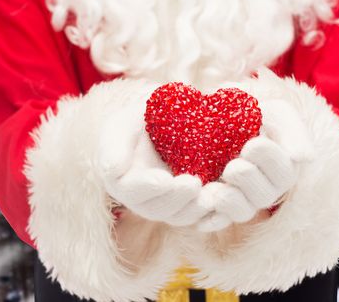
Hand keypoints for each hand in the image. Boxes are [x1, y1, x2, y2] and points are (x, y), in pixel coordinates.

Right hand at [98, 107, 209, 226]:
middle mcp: (144, 200)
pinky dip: (213, 215)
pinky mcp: (190, 204)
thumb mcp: (121, 126)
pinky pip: (201, 217)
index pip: (132, 191)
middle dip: (176, 199)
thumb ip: (114, 147)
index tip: (164, 179)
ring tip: (213, 194)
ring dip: (196, 209)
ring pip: (180, 217)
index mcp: (124, 183)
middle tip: (194, 184)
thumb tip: (112, 170)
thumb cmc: (137, 121)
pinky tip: (225, 204)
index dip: (148, 188)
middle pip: (158, 210)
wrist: (163, 124)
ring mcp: (168, 205)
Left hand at [194, 99, 314, 231]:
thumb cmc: (253, 116)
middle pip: (263, 196)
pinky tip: (201, 213)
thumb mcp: (276, 114)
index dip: (269, 160)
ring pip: (242, 212)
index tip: (252, 144)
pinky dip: (209, 219)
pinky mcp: (216, 208)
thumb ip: (292, 132)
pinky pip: (216, 221)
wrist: (217, 120)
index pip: (284, 172)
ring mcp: (241, 201)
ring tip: (214, 189)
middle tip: (232, 166)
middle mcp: (265, 189)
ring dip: (229, 201)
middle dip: (247, 180)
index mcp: (282, 169)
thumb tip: (304, 158)